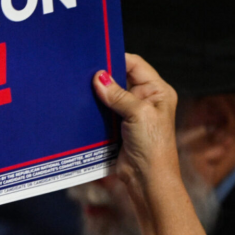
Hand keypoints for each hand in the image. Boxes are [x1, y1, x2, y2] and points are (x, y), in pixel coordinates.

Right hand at [92, 54, 181, 205]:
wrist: (147, 178)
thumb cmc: (152, 145)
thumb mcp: (138, 114)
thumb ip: (118, 95)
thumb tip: (98, 77)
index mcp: (157, 91)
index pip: (135, 64)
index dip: (116, 59)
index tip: (95, 57)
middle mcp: (145, 99)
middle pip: (120, 78)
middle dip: (103, 75)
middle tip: (82, 72)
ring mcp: (130, 112)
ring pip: (109, 94)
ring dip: (96, 93)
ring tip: (77, 86)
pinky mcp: (117, 125)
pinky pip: (103, 110)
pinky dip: (93, 107)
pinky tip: (80, 104)